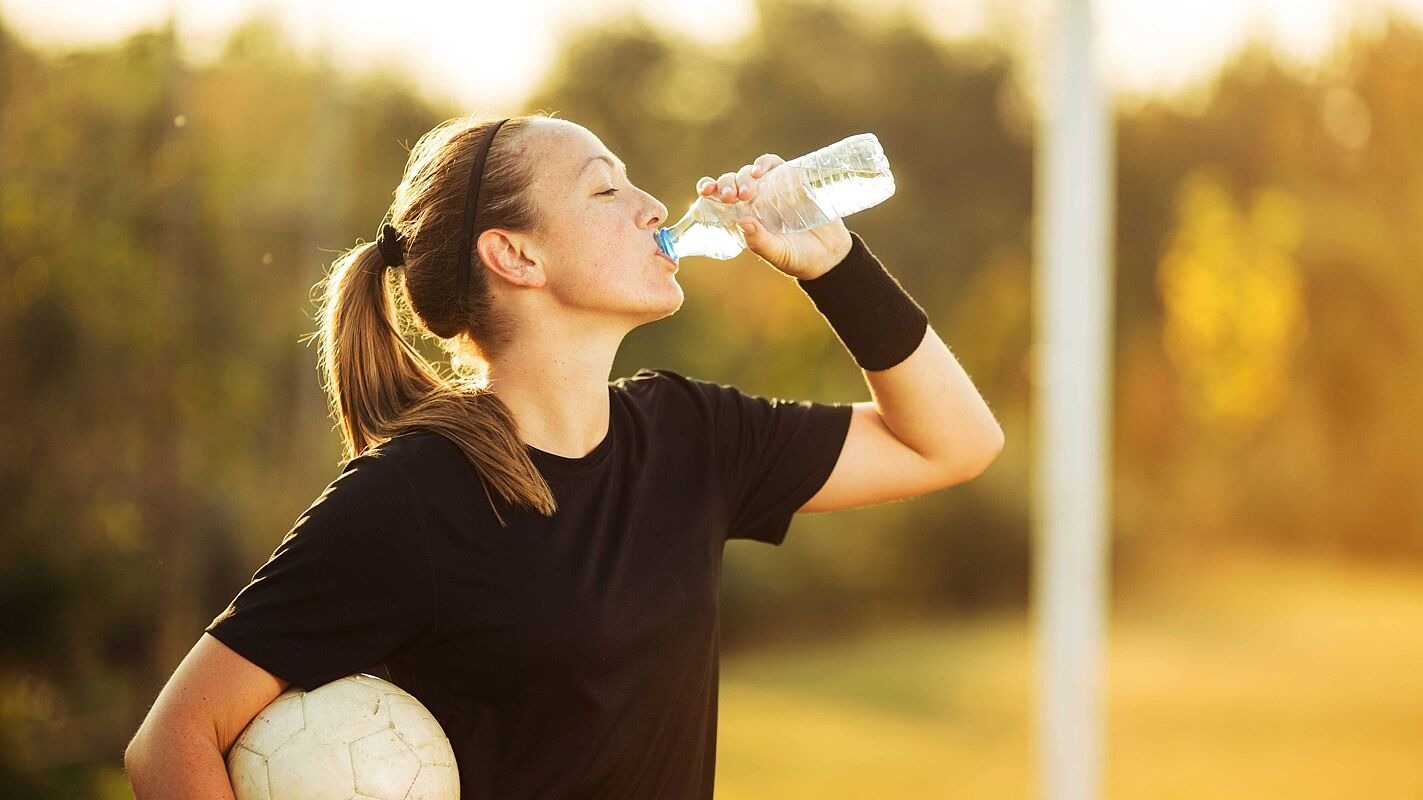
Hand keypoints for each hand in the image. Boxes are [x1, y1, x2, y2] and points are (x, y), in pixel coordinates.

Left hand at [697, 154, 852, 279]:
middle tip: (732, 198)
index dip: (709, 188)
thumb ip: (760, 242)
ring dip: (744, 176)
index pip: (719, 197)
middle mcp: (755, 200)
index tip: (706, 191)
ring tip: (747, 191)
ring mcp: (773, 189)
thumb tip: (741, 222)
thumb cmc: (798, 258)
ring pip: (751, 172)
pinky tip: (761, 171)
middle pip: (733, 182)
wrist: (831, 255)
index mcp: (744, 216)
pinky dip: (765, 163)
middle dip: (727, 185)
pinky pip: (774, 165)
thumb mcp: (777, 254)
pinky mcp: (793, 180)